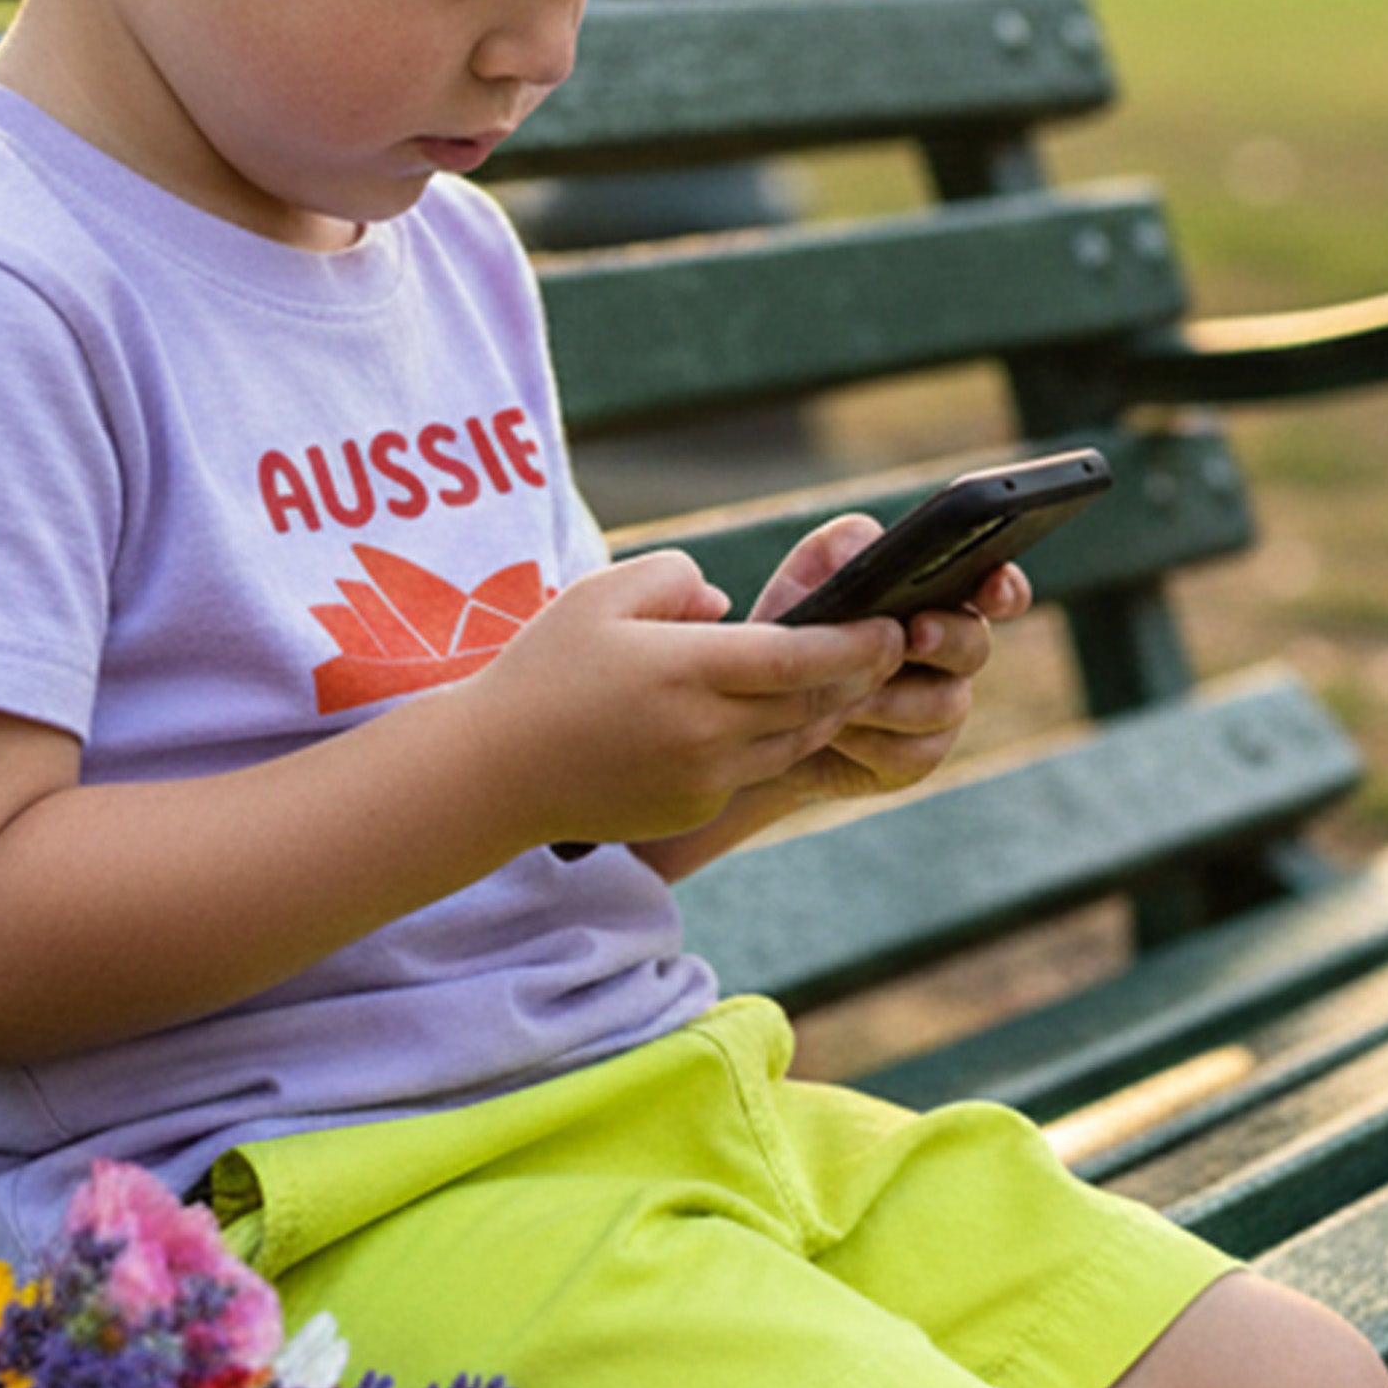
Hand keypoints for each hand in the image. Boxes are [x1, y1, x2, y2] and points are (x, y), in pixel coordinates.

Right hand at [472, 546, 907, 849]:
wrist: (496, 770)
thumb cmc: (546, 669)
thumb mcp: (602, 594)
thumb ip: (677, 578)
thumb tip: (728, 605)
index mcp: (688, 669)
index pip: (804, 659)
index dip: (859, 644)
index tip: (892, 626)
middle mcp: (706, 731)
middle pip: (813, 704)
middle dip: (856, 676)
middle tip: (885, 646)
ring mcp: (702, 777)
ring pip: (793, 742)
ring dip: (821, 712)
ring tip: (837, 679)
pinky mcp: (692, 809)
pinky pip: (750, 770)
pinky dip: (766, 743)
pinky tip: (760, 718)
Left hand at [747, 514, 1030, 812]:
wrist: (758, 715)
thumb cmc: (794, 632)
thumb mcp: (804, 578)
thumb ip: (838, 547)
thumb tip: (865, 548)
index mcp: (939, 598)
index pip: (995, 589)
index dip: (1005, 588)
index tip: (994, 588)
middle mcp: (950, 652)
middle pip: (974, 645)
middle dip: (946, 638)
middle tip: (913, 634)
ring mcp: (938, 707)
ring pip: (943, 704)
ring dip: (891, 696)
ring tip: (841, 690)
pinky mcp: (914, 757)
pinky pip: (910, 752)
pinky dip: (868, 739)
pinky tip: (833, 730)